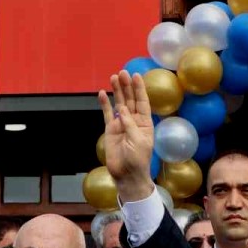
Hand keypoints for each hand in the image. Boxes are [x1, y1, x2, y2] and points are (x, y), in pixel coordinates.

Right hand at [98, 70, 155, 202]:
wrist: (127, 175)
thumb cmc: (138, 160)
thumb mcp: (138, 141)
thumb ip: (130, 125)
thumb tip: (122, 110)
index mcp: (145, 123)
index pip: (142, 102)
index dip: (139, 89)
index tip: (137, 76)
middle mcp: (134, 121)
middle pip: (130, 100)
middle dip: (127, 86)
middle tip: (122, 72)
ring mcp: (121, 124)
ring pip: (118, 104)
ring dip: (117, 91)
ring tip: (114, 77)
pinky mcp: (111, 130)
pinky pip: (107, 114)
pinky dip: (104, 104)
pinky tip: (102, 93)